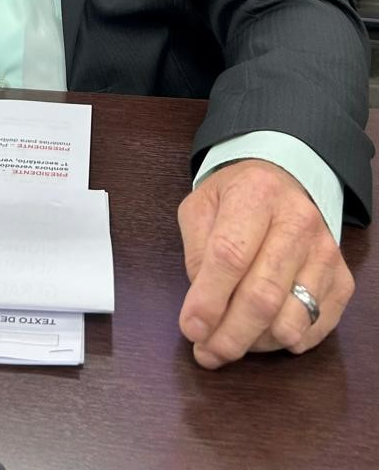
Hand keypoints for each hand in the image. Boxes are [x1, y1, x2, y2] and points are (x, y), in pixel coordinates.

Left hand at [177, 159, 354, 368]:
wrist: (284, 182)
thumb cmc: (236, 198)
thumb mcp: (201, 208)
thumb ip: (197, 254)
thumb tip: (204, 313)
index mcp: (257, 194)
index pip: (231, 255)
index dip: (208, 300)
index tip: (191, 329)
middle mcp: (299, 221)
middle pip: (263, 297)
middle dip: (229, 336)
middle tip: (206, 352)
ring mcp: (325, 252)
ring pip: (290, 322)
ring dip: (255, 343)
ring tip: (232, 337)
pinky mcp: (342, 279)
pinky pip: (314, 331)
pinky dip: (284, 342)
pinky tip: (263, 329)